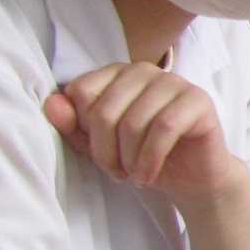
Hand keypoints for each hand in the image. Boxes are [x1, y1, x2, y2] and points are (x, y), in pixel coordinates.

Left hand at [43, 62, 245, 206]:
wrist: (192, 179)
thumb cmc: (144, 157)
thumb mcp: (100, 146)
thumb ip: (73, 125)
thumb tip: (50, 103)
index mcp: (118, 74)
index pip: (81, 92)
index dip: (84, 131)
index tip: (100, 154)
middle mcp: (146, 70)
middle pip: (104, 111)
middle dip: (105, 152)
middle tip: (117, 173)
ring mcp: (175, 82)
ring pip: (133, 121)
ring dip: (129, 160)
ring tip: (135, 175)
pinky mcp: (199, 100)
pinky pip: (164, 128)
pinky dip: (150, 159)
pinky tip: (148, 175)